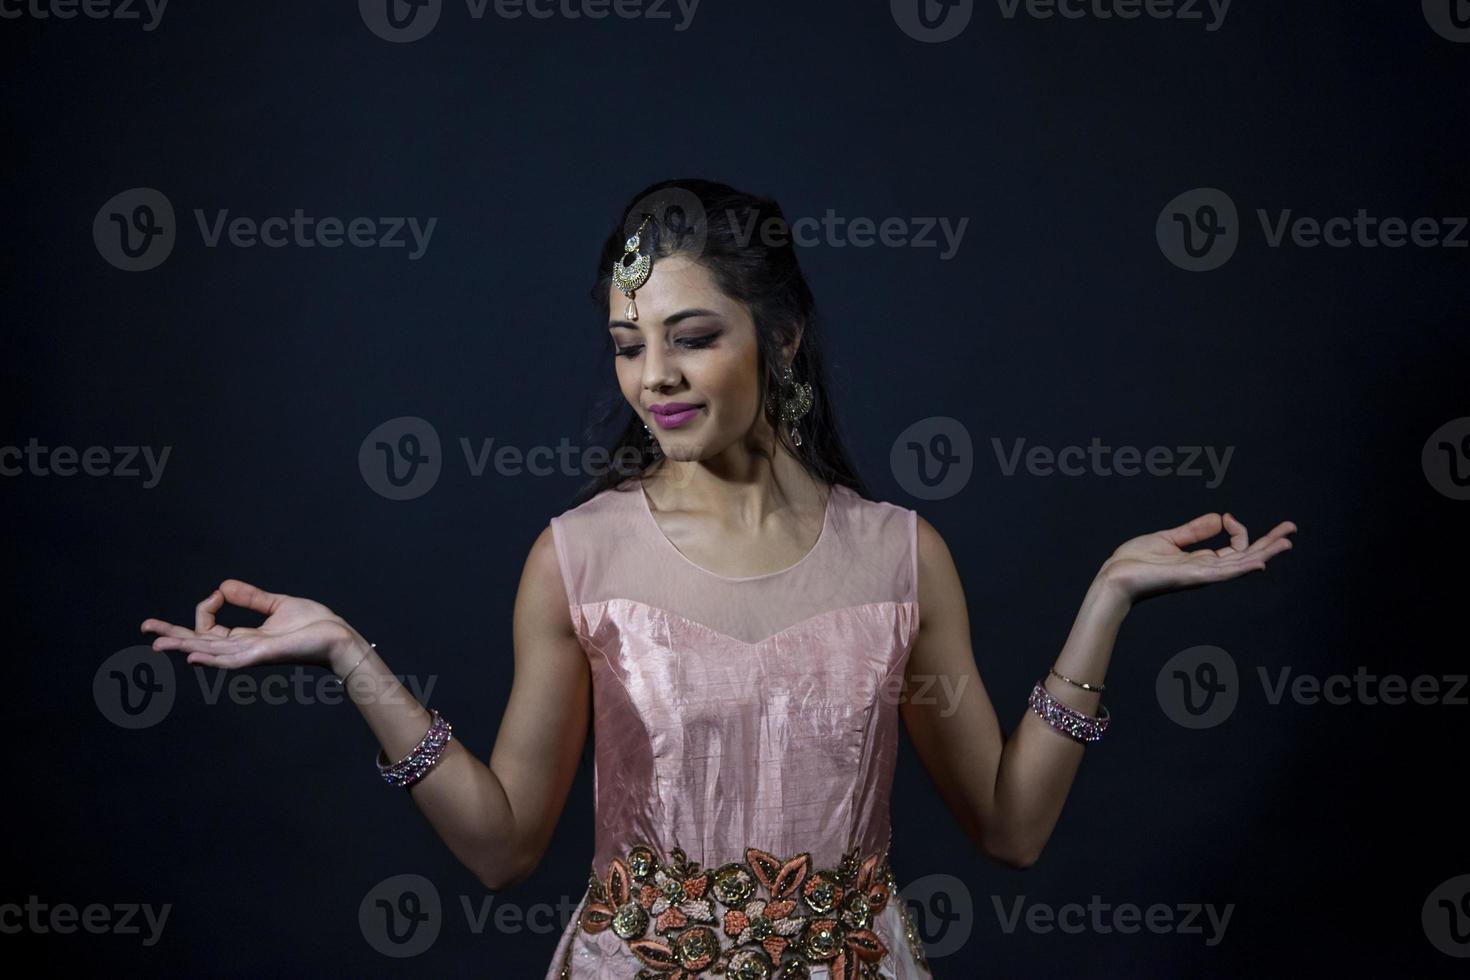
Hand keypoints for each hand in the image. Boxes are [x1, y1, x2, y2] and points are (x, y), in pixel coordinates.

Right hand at [141, 578, 361, 672]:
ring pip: (209, 651)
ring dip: (182, 647)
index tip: (218, 592)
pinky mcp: (262, 655)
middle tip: (145, 630)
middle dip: (172, 636)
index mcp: (246, 637)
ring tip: (156, 644)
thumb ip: (251, 598)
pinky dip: (211, 657)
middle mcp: (243, 648)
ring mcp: (251, 654)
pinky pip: (231, 659)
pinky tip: (192, 655)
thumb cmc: (315, 625)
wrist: (339, 637)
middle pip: (199, 642)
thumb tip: (221, 586)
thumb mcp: (278, 605)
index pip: (209, 628)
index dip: (206, 607)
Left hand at [1098, 512, 1295, 605]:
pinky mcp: (1191, 578)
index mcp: (1200, 562)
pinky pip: (1222, 573)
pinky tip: (1259, 563)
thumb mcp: (1167, 539)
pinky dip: (1241, 568)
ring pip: (1240, 564)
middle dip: (1269, 544)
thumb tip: (1220, 517)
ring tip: (1286, 542)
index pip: (1234, 547)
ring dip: (1264, 553)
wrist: (1113, 577)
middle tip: (1292, 530)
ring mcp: (1200, 575)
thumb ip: (1194, 530)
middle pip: (1245, 557)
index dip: (1238, 529)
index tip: (1227, 517)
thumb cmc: (1134, 562)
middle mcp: (1205, 570)